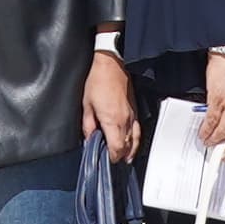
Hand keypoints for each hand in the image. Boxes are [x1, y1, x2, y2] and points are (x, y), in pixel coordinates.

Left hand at [85, 46, 139, 165]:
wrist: (112, 64)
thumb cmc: (98, 80)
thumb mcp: (86, 104)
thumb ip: (88, 125)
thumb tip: (89, 138)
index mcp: (112, 121)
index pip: (117, 149)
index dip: (112, 158)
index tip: (107, 159)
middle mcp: (125, 121)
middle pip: (127, 148)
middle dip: (120, 156)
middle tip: (112, 158)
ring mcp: (132, 116)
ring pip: (135, 141)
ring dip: (130, 151)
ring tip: (125, 157)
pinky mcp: (135, 110)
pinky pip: (138, 130)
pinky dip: (135, 140)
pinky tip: (132, 143)